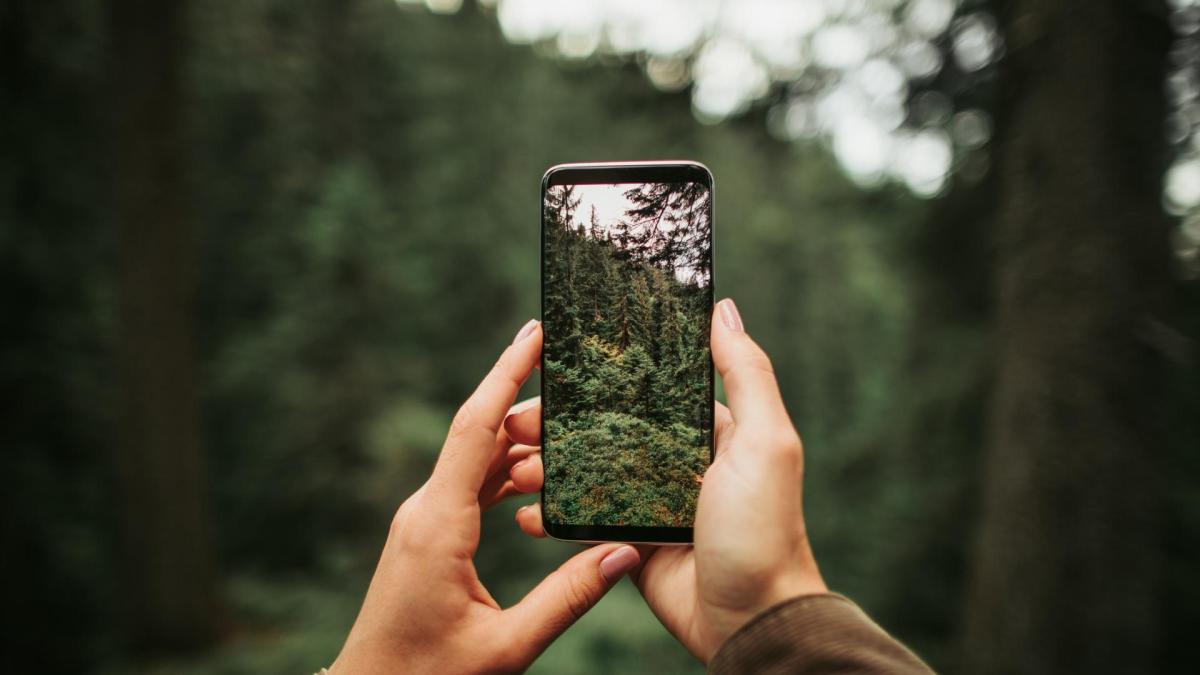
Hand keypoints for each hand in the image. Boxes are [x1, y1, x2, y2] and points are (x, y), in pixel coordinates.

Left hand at [333, 320, 641, 673]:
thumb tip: (624, 554)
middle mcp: (427, 509)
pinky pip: (471, 485)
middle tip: (583, 383)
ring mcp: (425, 520)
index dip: (506, 372)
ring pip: (477, 458)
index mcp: (440, 523)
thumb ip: (567, 599)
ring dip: (522, 441)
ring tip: (574, 426)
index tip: (535, 330)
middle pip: (480, 433)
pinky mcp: (430, 534)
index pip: (476, 427)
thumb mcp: (506, 646)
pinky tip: (541, 474)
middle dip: (530, 403)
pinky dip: (507, 471)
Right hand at [505, 299, 825, 662]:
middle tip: (516, 422)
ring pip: (586, 470)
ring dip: (545, 466)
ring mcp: (651, 501)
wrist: (750, 620)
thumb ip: (746, 374)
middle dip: (557, 422)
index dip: (600, 374)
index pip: (646, 387)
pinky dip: (552, 514)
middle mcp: (677, 460)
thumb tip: (724, 308)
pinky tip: (525, 512)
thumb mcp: (766, 442)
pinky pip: (583, 519)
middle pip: (604, 426)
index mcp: (709, 430)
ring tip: (513, 467)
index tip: (553, 362)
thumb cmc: (764, 529)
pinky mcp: (630, 541)